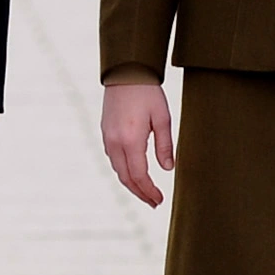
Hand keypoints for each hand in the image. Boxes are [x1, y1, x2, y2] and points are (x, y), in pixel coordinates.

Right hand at [100, 81, 173, 206]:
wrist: (125, 72)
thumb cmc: (147, 92)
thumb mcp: (162, 118)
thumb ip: (165, 145)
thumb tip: (168, 168)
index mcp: (131, 140)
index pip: (139, 175)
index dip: (149, 191)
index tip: (159, 200)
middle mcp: (115, 142)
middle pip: (126, 178)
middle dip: (140, 193)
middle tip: (154, 202)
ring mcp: (107, 138)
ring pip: (118, 170)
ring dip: (131, 184)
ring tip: (146, 191)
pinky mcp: (105, 133)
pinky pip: (113, 159)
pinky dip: (124, 171)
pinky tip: (134, 172)